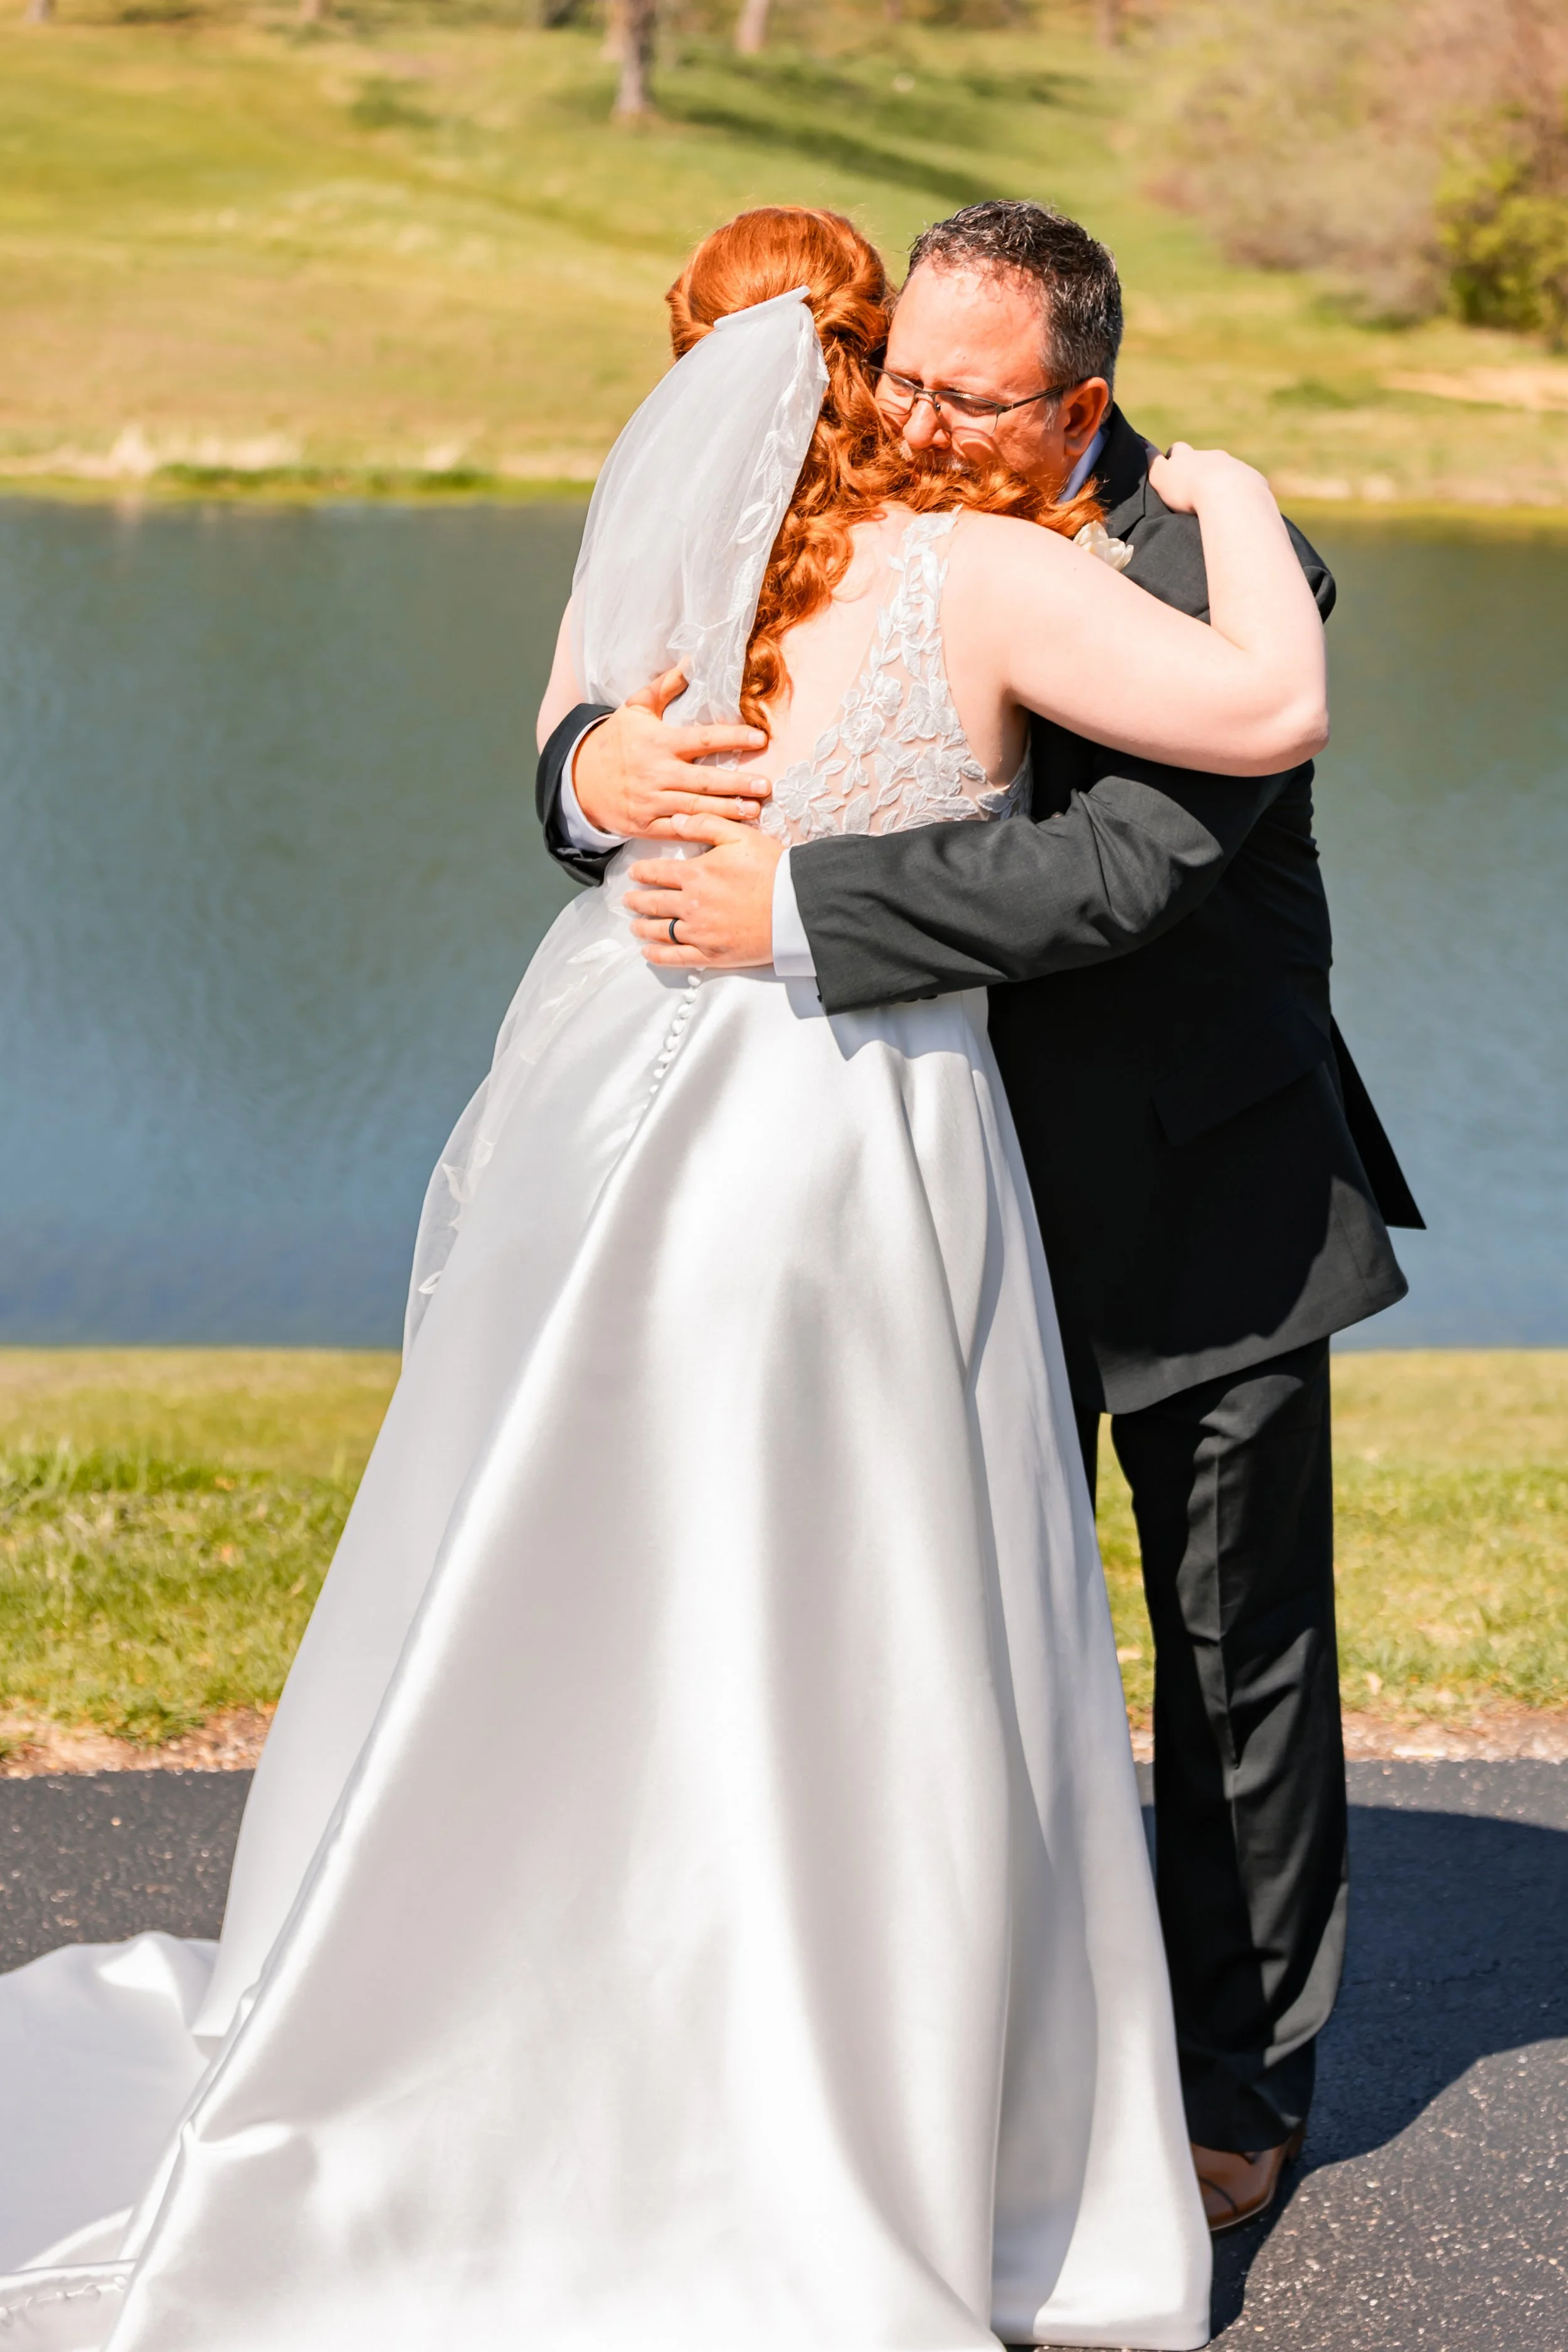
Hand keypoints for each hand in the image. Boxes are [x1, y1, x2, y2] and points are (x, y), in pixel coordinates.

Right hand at [573, 668, 771, 837]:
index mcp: (659, 742)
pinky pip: (677, 830)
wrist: (579, 778)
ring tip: (755, 810)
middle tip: (765, 785)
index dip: (732, 738)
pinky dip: (700, 831)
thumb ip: (665, 687)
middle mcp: (657, 772)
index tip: (760, 739)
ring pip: (695, 807)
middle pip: (704, 779)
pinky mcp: (646, 825)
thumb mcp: (635, 708)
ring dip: (726, 810)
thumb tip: (691, 660)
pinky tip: (725, 831)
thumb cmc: (615, 740)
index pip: (702, 738)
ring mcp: (651, 801)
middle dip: (736, 783)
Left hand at [625, 811, 783, 968]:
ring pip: (660, 930)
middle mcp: (691, 904)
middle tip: (628, 900)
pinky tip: (648, 952)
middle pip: (653, 903)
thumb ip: (705, 824)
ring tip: (634, 925)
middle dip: (637, 900)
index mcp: (695, 874)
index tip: (634, 873)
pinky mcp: (711, 953)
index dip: (642, 873)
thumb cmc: (771, 869)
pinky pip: (676, 957)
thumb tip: (675, 821)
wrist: (795, 906)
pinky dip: (658, 955)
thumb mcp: (739, 835)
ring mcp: (699, 931)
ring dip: (643, 927)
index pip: (658, 872)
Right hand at [1148, 441, 1267, 514]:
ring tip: (1217, 501)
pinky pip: (1245, 482)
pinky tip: (1236, 506)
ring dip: (1221, 480)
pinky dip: (1240, 491)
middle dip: (1200, 469)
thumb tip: (1142, 443)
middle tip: (1195, 488)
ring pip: (1226, 469)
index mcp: (1188, 457)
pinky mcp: (1252, 478)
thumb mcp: (1162, 477)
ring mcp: (1234, 465)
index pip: (1178, 450)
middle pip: (1204, 458)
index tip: (1172, 469)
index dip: (1174, 458)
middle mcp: (1212, 456)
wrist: (1229, 495)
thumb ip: (1152, 462)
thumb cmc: (1188, 489)